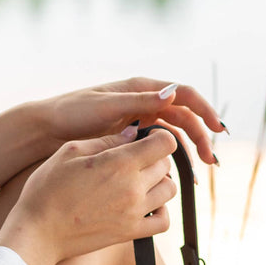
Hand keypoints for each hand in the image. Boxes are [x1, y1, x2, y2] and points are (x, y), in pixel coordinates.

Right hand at [0, 128, 177, 264]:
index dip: (159, 136)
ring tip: (139, 181)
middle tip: (135, 159)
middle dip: (155, 157)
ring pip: (169, 190)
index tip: (147, 138)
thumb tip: (134, 132)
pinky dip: (162, 211)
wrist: (38, 232)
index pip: (165, 143)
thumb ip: (106, 140)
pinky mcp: (131, 233)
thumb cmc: (47, 188)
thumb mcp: (70, 152)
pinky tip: (147, 204)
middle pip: (166, 164)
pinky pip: (164, 221)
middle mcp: (133, 187)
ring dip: (159, 182)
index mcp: (120, 162)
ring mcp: (134, 212)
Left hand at [38, 78, 223, 167]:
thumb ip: (139, 101)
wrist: (47, 130)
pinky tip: (178, 176)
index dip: (204, 109)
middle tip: (211, 160)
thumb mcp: (106, 106)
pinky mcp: (131, 139)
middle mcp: (144, 102)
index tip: (218, 128)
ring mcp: (139, 120)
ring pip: (174, 134)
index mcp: (141, 88)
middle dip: (201, 137)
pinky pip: (159, 147)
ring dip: (190, 150)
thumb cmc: (72, 113)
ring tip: (200, 172)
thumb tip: (172, 94)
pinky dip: (172, 160)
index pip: (184, 94)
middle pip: (184, 117)